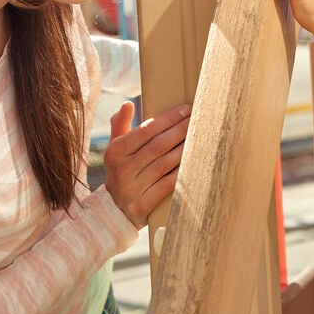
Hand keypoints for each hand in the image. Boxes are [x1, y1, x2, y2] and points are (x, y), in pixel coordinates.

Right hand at [103, 101, 189, 227]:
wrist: (114, 209)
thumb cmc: (121, 170)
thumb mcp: (115, 148)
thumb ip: (120, 125)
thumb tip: (127, 104)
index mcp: (115, 152)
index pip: (145, 130)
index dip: (168, 119)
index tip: (186, 109)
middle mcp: (121, 170)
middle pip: (158, 146)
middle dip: (180, 131)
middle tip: (198, 119)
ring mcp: (131, 189)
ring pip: (165, 164)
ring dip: (184, 149)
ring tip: (200, 137)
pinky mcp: (142, 205)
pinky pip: (168, 184)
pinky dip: (182, 172)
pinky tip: (195, 161)